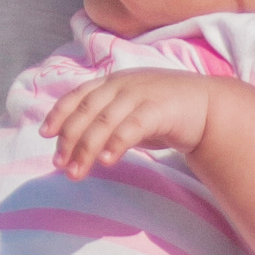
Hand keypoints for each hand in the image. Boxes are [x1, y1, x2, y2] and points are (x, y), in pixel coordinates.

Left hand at [41, 69, 216, 178]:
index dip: (60, 114)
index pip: (78, 96)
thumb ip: (103, 120)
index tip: (46, 134)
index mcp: (112, 82)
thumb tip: (71, 144)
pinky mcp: (159, 109)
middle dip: (69, 140)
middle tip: (60, 166)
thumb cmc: (163, 112)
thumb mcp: (128, 111)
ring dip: (86, 149)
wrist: (208, 107)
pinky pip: (131, 127)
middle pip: (86, 112)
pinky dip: (116, 144)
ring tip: (77, 172)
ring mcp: (141, 94)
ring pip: (104, 122)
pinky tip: (106, 161)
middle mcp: (122, 85)